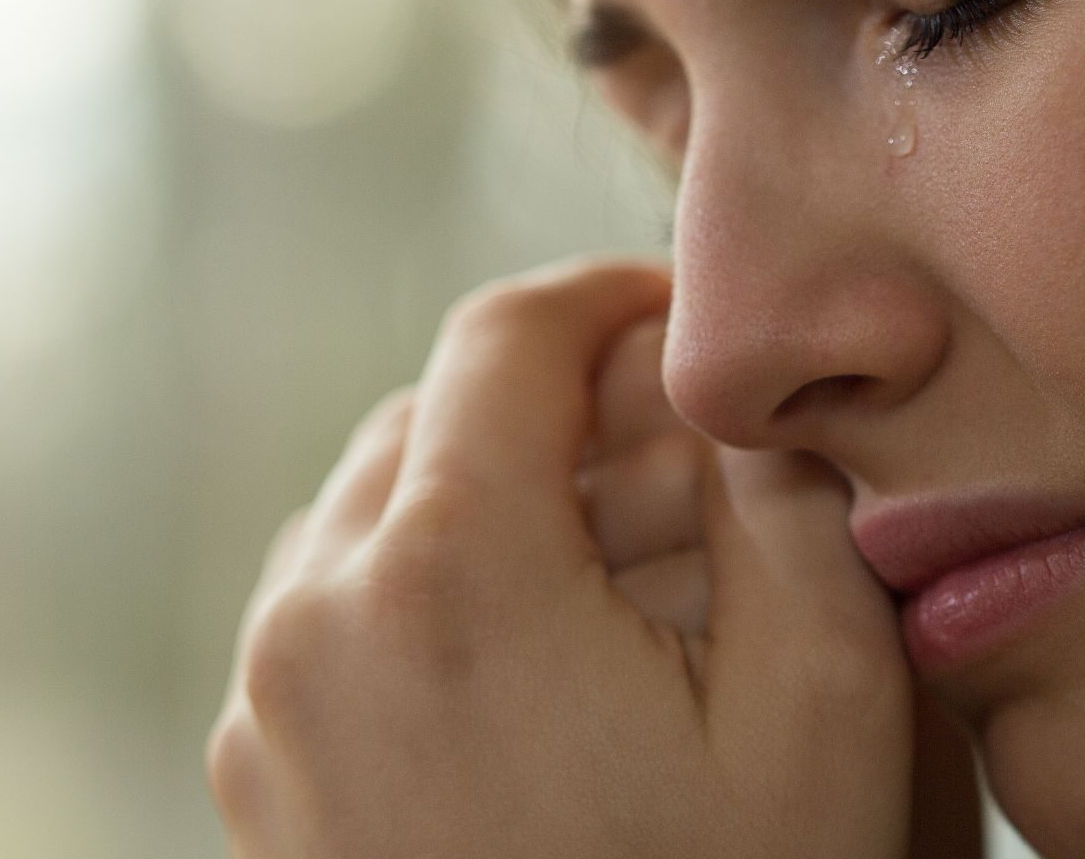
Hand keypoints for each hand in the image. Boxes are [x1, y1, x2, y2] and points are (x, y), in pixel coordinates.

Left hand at [207, 258, 921, 857]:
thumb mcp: (822, 706)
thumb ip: (785, 500)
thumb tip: (732, 392)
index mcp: (444, 574)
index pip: (506, 338)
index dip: (609, 300)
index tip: (683, 319)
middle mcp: (314, 622)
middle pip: (437, 419)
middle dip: (567, 415)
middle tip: (690, 472)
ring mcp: (267, 712)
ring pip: (380, 513)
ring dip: (502, 502)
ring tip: (632, 578)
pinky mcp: (262, 784)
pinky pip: (341, 615)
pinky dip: (440, 591)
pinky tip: (549, 666)